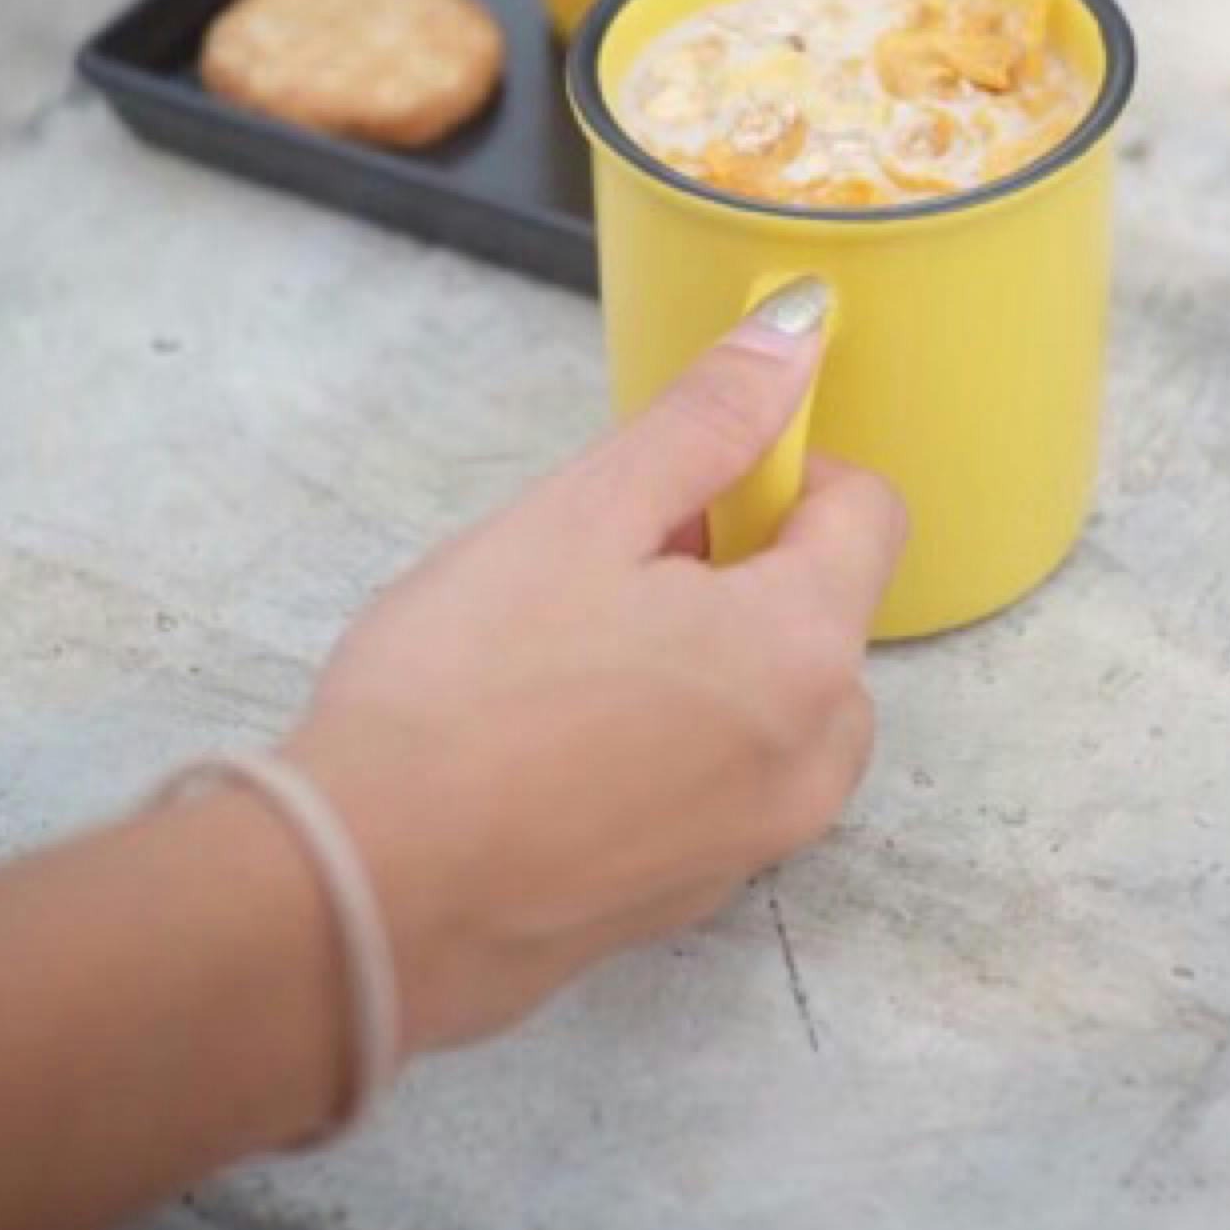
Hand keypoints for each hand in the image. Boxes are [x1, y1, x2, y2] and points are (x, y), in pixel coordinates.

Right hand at [286, 282, 904, 1055]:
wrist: (364, 894)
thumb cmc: (460, 696)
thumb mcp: (583, 514)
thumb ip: (706, 421)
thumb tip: (795, 332)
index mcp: (804, 652)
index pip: (865, 513)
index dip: (778, 471)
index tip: (684, 481)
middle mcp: (811, 762)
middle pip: (820, 613)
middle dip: (735, 570)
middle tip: (603, 570)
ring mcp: (754, 844)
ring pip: (770, 703)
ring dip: (703, 658)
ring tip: (567, 657)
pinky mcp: (688, 897)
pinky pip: (717, 782)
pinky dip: (666, 743)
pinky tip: (551, 739)